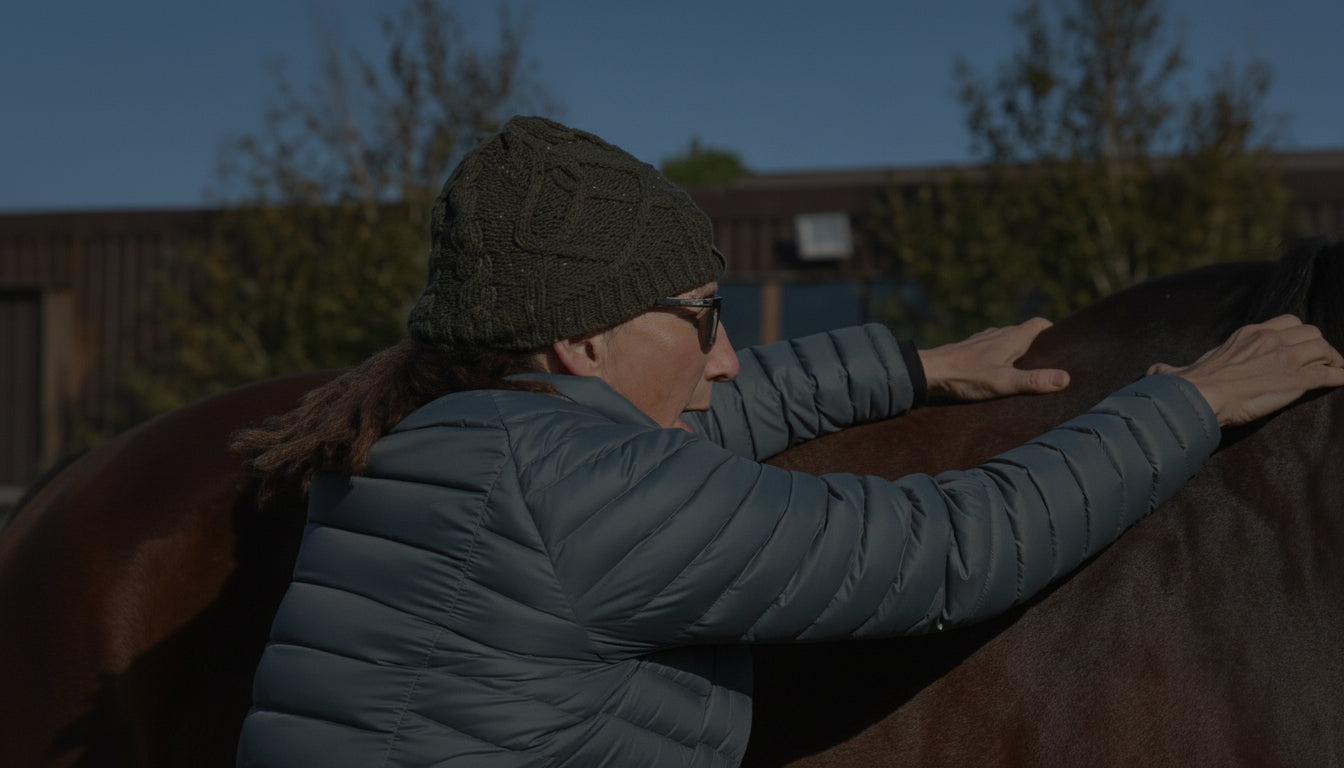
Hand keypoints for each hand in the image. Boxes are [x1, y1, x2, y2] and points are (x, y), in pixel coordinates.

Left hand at [918, 317, 1070, 401]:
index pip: (1039, 324)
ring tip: (1025, 370)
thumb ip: (1033, 381)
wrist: (928, 373)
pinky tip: (997, 372)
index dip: (1053, 331)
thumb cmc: (965, 376)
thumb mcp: (1003, 382)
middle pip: (1024, 333)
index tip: (1064, 345)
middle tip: (1049, 364)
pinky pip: (991, 349)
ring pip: (1006, 340)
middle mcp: (997, 334)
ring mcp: (981, 341)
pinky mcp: (968, 350)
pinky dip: (1000, 356)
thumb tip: (1065, 378)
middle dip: (1038, 345)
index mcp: (1010, 337)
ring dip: (1017, 351)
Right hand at [1148, 315, 1343, 426]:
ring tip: (1334, 370)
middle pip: (1310, 331)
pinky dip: (1339, 377)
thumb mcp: (1178, 369)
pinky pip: (1329, 374)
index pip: (1286, 322)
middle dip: (1318, 345)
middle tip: (1319, 360)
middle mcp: (1271, 339)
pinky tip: (1342, 382)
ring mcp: (1286, 358)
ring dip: (1332, 360)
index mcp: (1248, 334)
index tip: (1298, 347)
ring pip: (1324, 347)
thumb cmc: (1188, 385)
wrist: (1198, 396)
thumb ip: (1171, 368)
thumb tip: (1154, 370)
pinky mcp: (1296, 380)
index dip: (1297, 335)